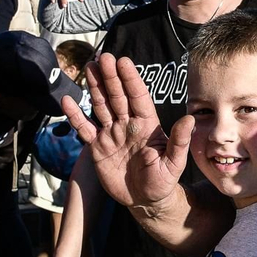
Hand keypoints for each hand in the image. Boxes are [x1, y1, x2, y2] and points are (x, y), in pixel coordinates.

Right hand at [60, 54, 190, 212]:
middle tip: (103, 56)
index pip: (138, 97)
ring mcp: (111, 133)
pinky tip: (66, 101)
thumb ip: (179, 141)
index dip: (131, 79)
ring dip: (95, 87)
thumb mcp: (174, 163)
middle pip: (117, 96)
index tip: (123, 62)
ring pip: (101, 106)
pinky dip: (75, 115)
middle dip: (110, 77)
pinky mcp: (97, 147)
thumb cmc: (163, 179)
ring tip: (89, 66)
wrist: (145, 199)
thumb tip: (190, 119)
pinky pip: (84, 128)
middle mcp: (128, 124)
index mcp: (147, 124)